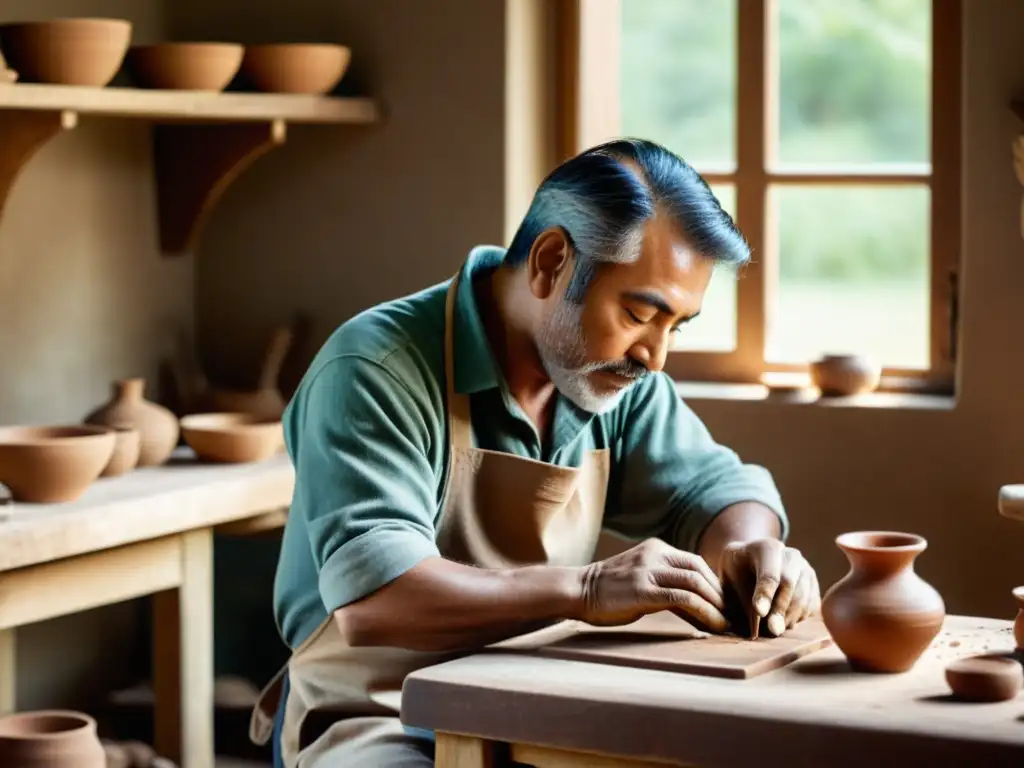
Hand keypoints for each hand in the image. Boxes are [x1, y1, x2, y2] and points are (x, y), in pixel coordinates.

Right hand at [575, 538, 728, 632]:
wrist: (578, 590)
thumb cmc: (608, 591)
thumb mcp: (640, 577)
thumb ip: (665, 584)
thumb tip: (697, 607)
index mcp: (656, 548)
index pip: (696, 562)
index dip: (715, 585)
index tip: (726, 606)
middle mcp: (655, 554)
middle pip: (700, 570)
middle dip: (721, 595)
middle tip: (734, 616)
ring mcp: (648, 570)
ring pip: (696, 583)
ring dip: (717, 605)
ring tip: (728, 624)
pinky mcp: (643, 590)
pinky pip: (683, 599)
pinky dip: (704, 613)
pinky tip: (714, 626)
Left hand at [719, 538, 819, 636]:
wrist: (749, 564)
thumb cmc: (736, 573)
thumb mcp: (730, 581)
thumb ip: (740, 600)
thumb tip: (753, 628)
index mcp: (766, 548)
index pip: (769, 572)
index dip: (765, 593)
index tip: (759, 612)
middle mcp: (790, 555)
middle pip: (789, 584)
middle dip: (780, 609)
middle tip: (772, 630)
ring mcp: (805, 569)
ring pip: (803, 596)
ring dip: (789, 617)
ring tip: (775, 629)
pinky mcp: (813, 585)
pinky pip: (811, 605)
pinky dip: (799, 618)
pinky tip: (785, 622)